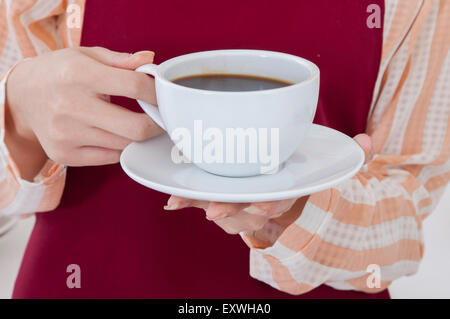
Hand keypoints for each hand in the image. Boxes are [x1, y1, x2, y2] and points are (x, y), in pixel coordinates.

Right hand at [5, 47, 162, 179]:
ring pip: (125, 145)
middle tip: (162, 119)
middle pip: (135, 127)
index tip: (164, 96)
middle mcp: (70, 106)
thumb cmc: (60, 73)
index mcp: (78, 74)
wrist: (22, 98)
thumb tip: (150, 60)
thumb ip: (121, 60)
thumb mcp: (86, 56)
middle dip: (157, 125)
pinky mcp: (64, 155)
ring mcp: (66, 134)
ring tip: (140, 124)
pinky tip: (117, 135)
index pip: (134, 87)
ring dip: (139, 137)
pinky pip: (109, 157)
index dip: (157, 93)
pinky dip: (121, 148)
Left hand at [164, 133, 372, 234]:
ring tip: (179, 202)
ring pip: (222, 208)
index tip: (263, 205)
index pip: (279, 201)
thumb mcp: (327, 166)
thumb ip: (349, 156)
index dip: (271, 204)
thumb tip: (367, 141)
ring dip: (202, 205)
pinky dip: (189, 200)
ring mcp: (240, 201)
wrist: (285, 196)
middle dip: (230, 211)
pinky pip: (205, 200)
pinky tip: (171, 199)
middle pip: (245, 211)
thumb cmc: (301, 178)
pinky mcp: (222, 194)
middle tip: (212, 211)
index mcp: (283, 194)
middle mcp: (260, 202)